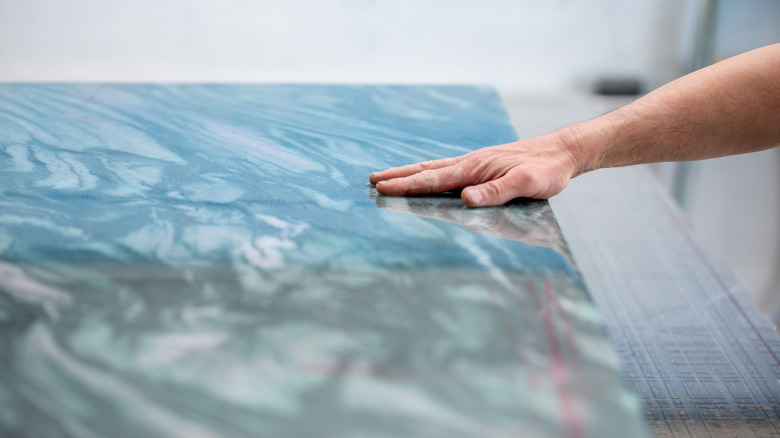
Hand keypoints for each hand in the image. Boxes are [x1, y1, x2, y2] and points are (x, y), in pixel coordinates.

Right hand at [369, 131, 583, 206]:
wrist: (562, 151)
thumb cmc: (547, 170)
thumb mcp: (527, 183)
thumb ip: (497, 192)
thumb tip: (466, 200)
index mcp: (475, 169)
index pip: (434, 180)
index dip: (407, 185)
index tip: (383, 187)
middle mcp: (470, 163)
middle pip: (426, 170)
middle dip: (398, 176)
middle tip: (371, 180)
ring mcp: (474, 163)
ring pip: (433, 168)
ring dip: (408, 172)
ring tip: (386, 175)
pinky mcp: (481, 165)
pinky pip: (446, 169)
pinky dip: (427, 172)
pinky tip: (424, 175)